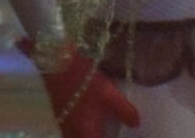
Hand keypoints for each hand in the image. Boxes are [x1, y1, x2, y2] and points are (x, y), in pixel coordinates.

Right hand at [17, 37, 139, 136]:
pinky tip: (96, 116)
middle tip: (116, 131)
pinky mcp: (62, 114)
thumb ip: (124, 111)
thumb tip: (136, 124)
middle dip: (101, 136)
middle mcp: (72, 135)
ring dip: (94, 133)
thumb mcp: (108, 94)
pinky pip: (76, 129)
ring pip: (81, 136)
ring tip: (108, 125)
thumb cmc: (84, 82)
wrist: (58, 63)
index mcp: (85, 135)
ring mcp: (65, 125)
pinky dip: (87, 128)